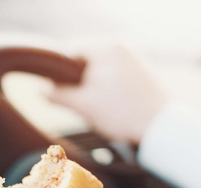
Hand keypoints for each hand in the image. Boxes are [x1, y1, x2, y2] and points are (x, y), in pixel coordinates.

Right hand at [49, 45, 168, 144]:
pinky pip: (116, 75)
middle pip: (86, 60)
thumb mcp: (84, 106)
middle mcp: (122, 46)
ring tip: (101, 108)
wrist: (161, 128)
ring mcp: (135, 57)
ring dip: (93, 86)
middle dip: (79, 81)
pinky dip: (109, 89)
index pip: (70, 52)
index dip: (60, 73)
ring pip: (101, 69)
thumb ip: (58, 95)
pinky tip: (114, 107)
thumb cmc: (123, 115)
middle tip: (83, 104)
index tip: (61, 93)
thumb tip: (39, 89)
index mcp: (106, 47)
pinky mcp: (143, 71)